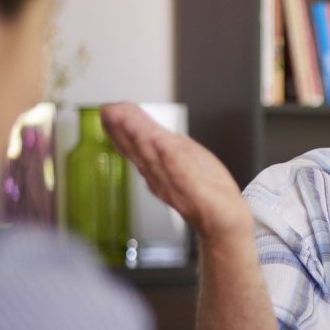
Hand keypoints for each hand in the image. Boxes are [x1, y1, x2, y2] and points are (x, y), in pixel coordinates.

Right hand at [100, 102, 251, 242]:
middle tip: (110, 110)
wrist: (222, 219)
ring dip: (140, 138)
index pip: (133, 145)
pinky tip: (163, 142)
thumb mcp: (179, 158)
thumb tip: (142, 125)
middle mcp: (160, 175)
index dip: (119, 128)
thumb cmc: (204, 190)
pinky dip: (171, 158)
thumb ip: (158, 143)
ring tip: (127, 119)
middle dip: (124, 129)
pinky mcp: (195, 190)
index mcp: (155, 167)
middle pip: (139, 149)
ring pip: (154, 158)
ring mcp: (175, 183)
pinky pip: (181, 174)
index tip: (108, 109)